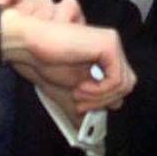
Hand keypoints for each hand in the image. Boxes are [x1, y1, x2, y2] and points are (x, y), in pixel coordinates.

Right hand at [0, 9, 135, 113]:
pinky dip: (99, 90)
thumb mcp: (72, 87)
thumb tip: (108, 112)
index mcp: (104, 56)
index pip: (121, 84)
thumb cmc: (46, 61)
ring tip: (77, 93)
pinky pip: (117, 79)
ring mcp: (111, 43)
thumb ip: (91, 99)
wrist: (30, 44)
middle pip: (126, 84)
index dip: (103, 100)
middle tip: (79, 103)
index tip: (81, 106)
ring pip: (124, 83)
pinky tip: (80, 86)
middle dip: (103, 101)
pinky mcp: (109, 44)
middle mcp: (111, 47)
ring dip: (99, 97)